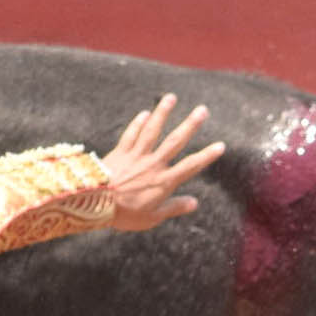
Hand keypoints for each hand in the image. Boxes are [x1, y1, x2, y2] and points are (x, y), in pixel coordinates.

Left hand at [99, 93, 226, 231]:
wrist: (94, 202)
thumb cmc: (124, 214)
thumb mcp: (152, 217)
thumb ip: (173, 208)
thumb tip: (194, 203)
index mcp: (163, 182)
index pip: (190, 166)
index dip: (206, 156)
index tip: (220, 146)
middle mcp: (153, 164)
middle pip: (175, 141)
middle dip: (190, 125)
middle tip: (202, 110)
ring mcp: (136, 156)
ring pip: (152, 130)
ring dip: (163, 112)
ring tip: (171, 97)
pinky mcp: (120, 152)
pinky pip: (131, 134)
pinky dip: (138, 123)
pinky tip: (145, 113)